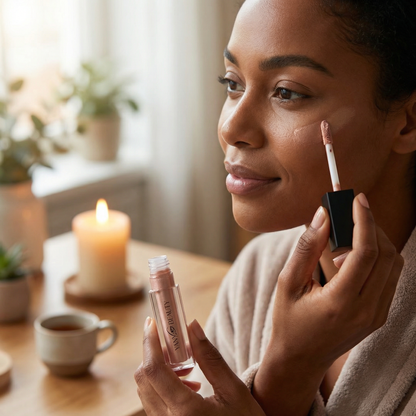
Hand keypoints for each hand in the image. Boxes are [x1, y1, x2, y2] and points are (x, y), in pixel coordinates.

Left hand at [134, 317, 265, 415]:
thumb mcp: (233, 391)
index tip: (152, 323)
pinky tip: (189, 385)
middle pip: (144, 379)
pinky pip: (153, 403)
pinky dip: (163, 385)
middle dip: (155, 354)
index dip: (150, 342)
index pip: (153, 370)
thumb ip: (210, 358)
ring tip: (189, 367)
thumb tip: (192, 327)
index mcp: (185, 412)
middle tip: (177, 344)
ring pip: (146, 390)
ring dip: (160, 370)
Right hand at [253, 193, 403, 415]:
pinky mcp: (380, 315)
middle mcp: (367, 310)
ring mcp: (377, 315)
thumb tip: (323, 215)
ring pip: (393, 265)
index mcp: (341, 303)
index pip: (365, 252)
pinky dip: (377, 257)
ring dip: (377, 240)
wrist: (300, 359)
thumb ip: (306, 247)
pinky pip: (390, 277)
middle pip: (385, 255)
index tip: (357, 199)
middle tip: (351, 211)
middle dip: (371, 225)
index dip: (364, 221)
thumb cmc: (288, 321)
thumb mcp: (288, 283)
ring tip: (350, 232)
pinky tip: (354, 255)